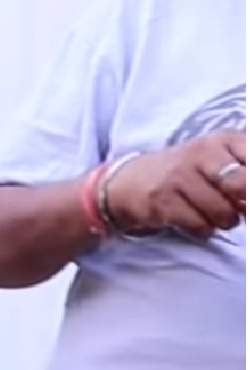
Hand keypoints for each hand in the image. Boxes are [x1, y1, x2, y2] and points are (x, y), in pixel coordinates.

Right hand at [104, 132, 246, 237]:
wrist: (132, 181)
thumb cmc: (189, 172)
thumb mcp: (222, 157)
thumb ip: (245, 170)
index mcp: (224, 140)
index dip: (249, 187)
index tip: (243, 195)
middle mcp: (202, 152)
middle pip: (241, 185)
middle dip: (245, 205)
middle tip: (239, 207)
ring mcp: (179, 175)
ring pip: (223, 212)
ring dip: (225, 221)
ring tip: (217, 215)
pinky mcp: (162, 199)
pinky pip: (199, 225)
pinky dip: (204, 229)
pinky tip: (197, 220)